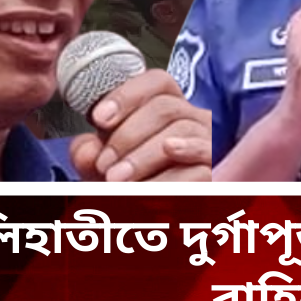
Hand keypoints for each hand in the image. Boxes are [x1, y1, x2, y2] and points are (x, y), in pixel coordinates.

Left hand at [69, 69, 212, 181]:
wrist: (152, 217)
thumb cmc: (129, 184)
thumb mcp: (101, 167)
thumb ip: (88, 154)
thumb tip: (86, 150)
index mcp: (165, 107)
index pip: (156, 83)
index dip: (127, 95)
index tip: (99, 118)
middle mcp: (191, 119)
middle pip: (165, 107)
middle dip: (128, 135)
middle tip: (104, 164)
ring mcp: (206, 144)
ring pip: (181, 132)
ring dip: (143, 156)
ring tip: (117, 180)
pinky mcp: (214, 172)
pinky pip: (199, 164)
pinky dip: (175, 168)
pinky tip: (160, 167)